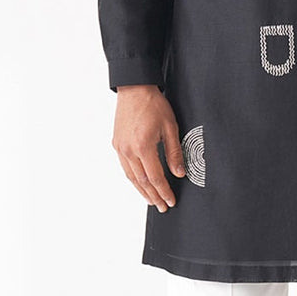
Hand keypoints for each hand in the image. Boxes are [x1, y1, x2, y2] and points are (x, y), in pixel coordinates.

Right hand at [112, 85, 185, 211]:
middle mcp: (129, 150)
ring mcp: (120, 148)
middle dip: (154, 196)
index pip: (156, 177)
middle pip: (143, 181)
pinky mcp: (117, 144)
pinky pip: (125, 167)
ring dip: (142, 191)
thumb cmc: (153, 104)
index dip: (164, 191)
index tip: (171, 201)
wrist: (134, 88)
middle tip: (163, 207)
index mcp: (143, 146)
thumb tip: (179, 173)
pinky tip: (140, 184)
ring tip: (152, 201)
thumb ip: (174, 152)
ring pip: (132, 177)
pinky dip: (133, 179)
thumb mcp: (170, 127)